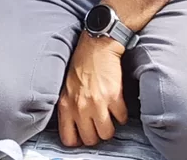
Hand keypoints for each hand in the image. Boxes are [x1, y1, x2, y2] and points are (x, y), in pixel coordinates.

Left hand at [57, 33, 127, 148]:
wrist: (96, 46)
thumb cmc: (80, 65)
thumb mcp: (66, 88)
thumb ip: (69, 108)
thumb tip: (76, 129)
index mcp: (65, 105)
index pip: (69, 139)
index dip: (78, 140)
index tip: (84, 134)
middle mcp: (79, 107)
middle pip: (91, 140)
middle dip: (96, 134)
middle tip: (98, 124)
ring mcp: (97, 103)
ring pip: (107, 134)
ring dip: (110, 126)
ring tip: (108, 115)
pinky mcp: (114, 98)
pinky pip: (121, 119)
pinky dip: (121, 114)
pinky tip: (117, 104)